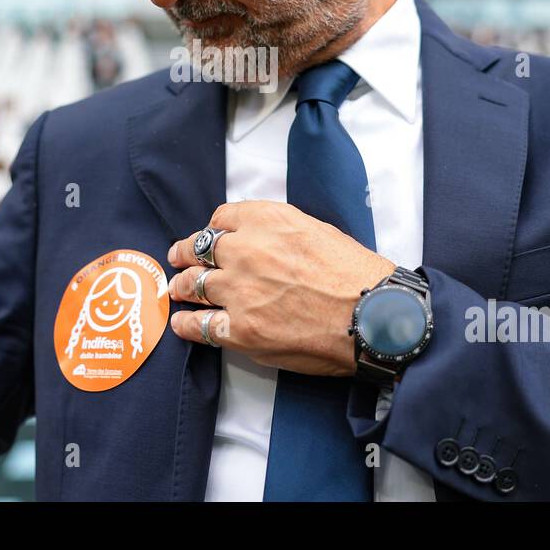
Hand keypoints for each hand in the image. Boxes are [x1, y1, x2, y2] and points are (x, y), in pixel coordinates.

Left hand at [166, 200, 394, 375]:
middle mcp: (248, 251)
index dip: (211, 230)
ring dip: (181, 286)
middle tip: (178, 258)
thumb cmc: (356, 276)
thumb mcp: (317, 230)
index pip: (221, 219)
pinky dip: (186, 323)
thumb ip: (280, 231)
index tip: (208, 237)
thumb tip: (259, 239)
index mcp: (269, 221)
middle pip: (199, 250)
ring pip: (194, 285)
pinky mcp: (242, 330)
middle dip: (185, 254)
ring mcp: (241, 292)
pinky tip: (181, 322)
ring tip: (176, 289)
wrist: (374, 317)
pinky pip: (200, 325)